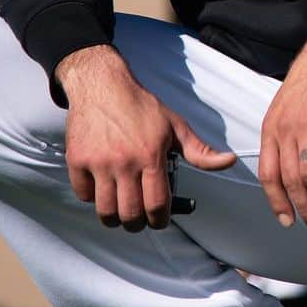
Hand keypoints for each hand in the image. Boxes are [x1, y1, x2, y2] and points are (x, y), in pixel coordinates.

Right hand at [57, 45, 235, 231]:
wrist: (102, 83)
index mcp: (151, 156)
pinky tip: (102, 187)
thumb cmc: (140, 105)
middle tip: (139, 218)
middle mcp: (124, 162)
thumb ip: (200, 151)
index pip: (157, 206)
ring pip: (106, 211)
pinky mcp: (78, 160)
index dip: (160, 220)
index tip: (159, 219)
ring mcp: (99, 163)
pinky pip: (83, 194)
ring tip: (121, 209)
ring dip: (114, 216)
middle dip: (138, 223)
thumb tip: (228, 161)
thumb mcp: (174, 125)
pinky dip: (92, 197)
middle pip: (130, 215)